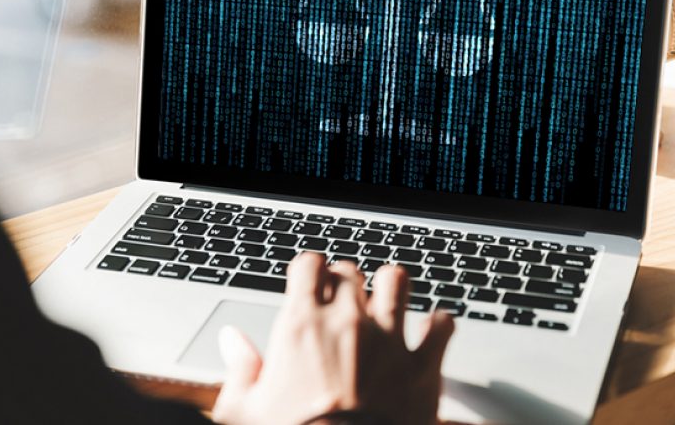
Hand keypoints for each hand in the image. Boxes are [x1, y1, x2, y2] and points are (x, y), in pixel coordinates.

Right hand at [212, 253, 454, 424]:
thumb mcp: (246, 410)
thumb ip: (240, 368)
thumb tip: (233, 341)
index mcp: (302, 325)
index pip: (310, 264)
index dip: (311, 271)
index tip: (311, 284)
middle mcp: (347, 322)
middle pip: (351, 272)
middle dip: (347, 283)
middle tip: (345, 303)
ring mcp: (388, 340)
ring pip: (397, 281)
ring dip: (393, 288)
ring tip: (389, 301)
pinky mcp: (421, 366)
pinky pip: (442, 326)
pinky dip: (439, 324)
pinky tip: (432, 330)